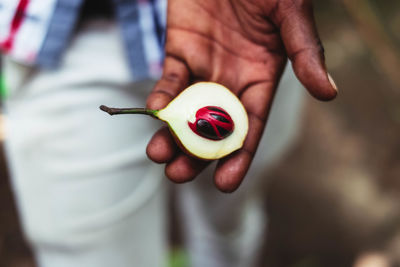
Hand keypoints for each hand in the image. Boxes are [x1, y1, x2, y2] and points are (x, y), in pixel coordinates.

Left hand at [146, 0, 336, 191]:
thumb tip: (329, 93)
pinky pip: (168, 81)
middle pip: (212, 129)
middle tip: (178, 174)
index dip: (238, 157)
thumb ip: (305, 52)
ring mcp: (203, 69)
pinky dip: (161, 98)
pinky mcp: (178, 53)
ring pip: (186, 112)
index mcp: (261, 80)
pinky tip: (155, 111)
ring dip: (171, 135)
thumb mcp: (290, 14)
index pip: (250, 127)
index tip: (224, 183)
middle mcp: (231, 82)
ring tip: (158, 154)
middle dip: (195, 154)